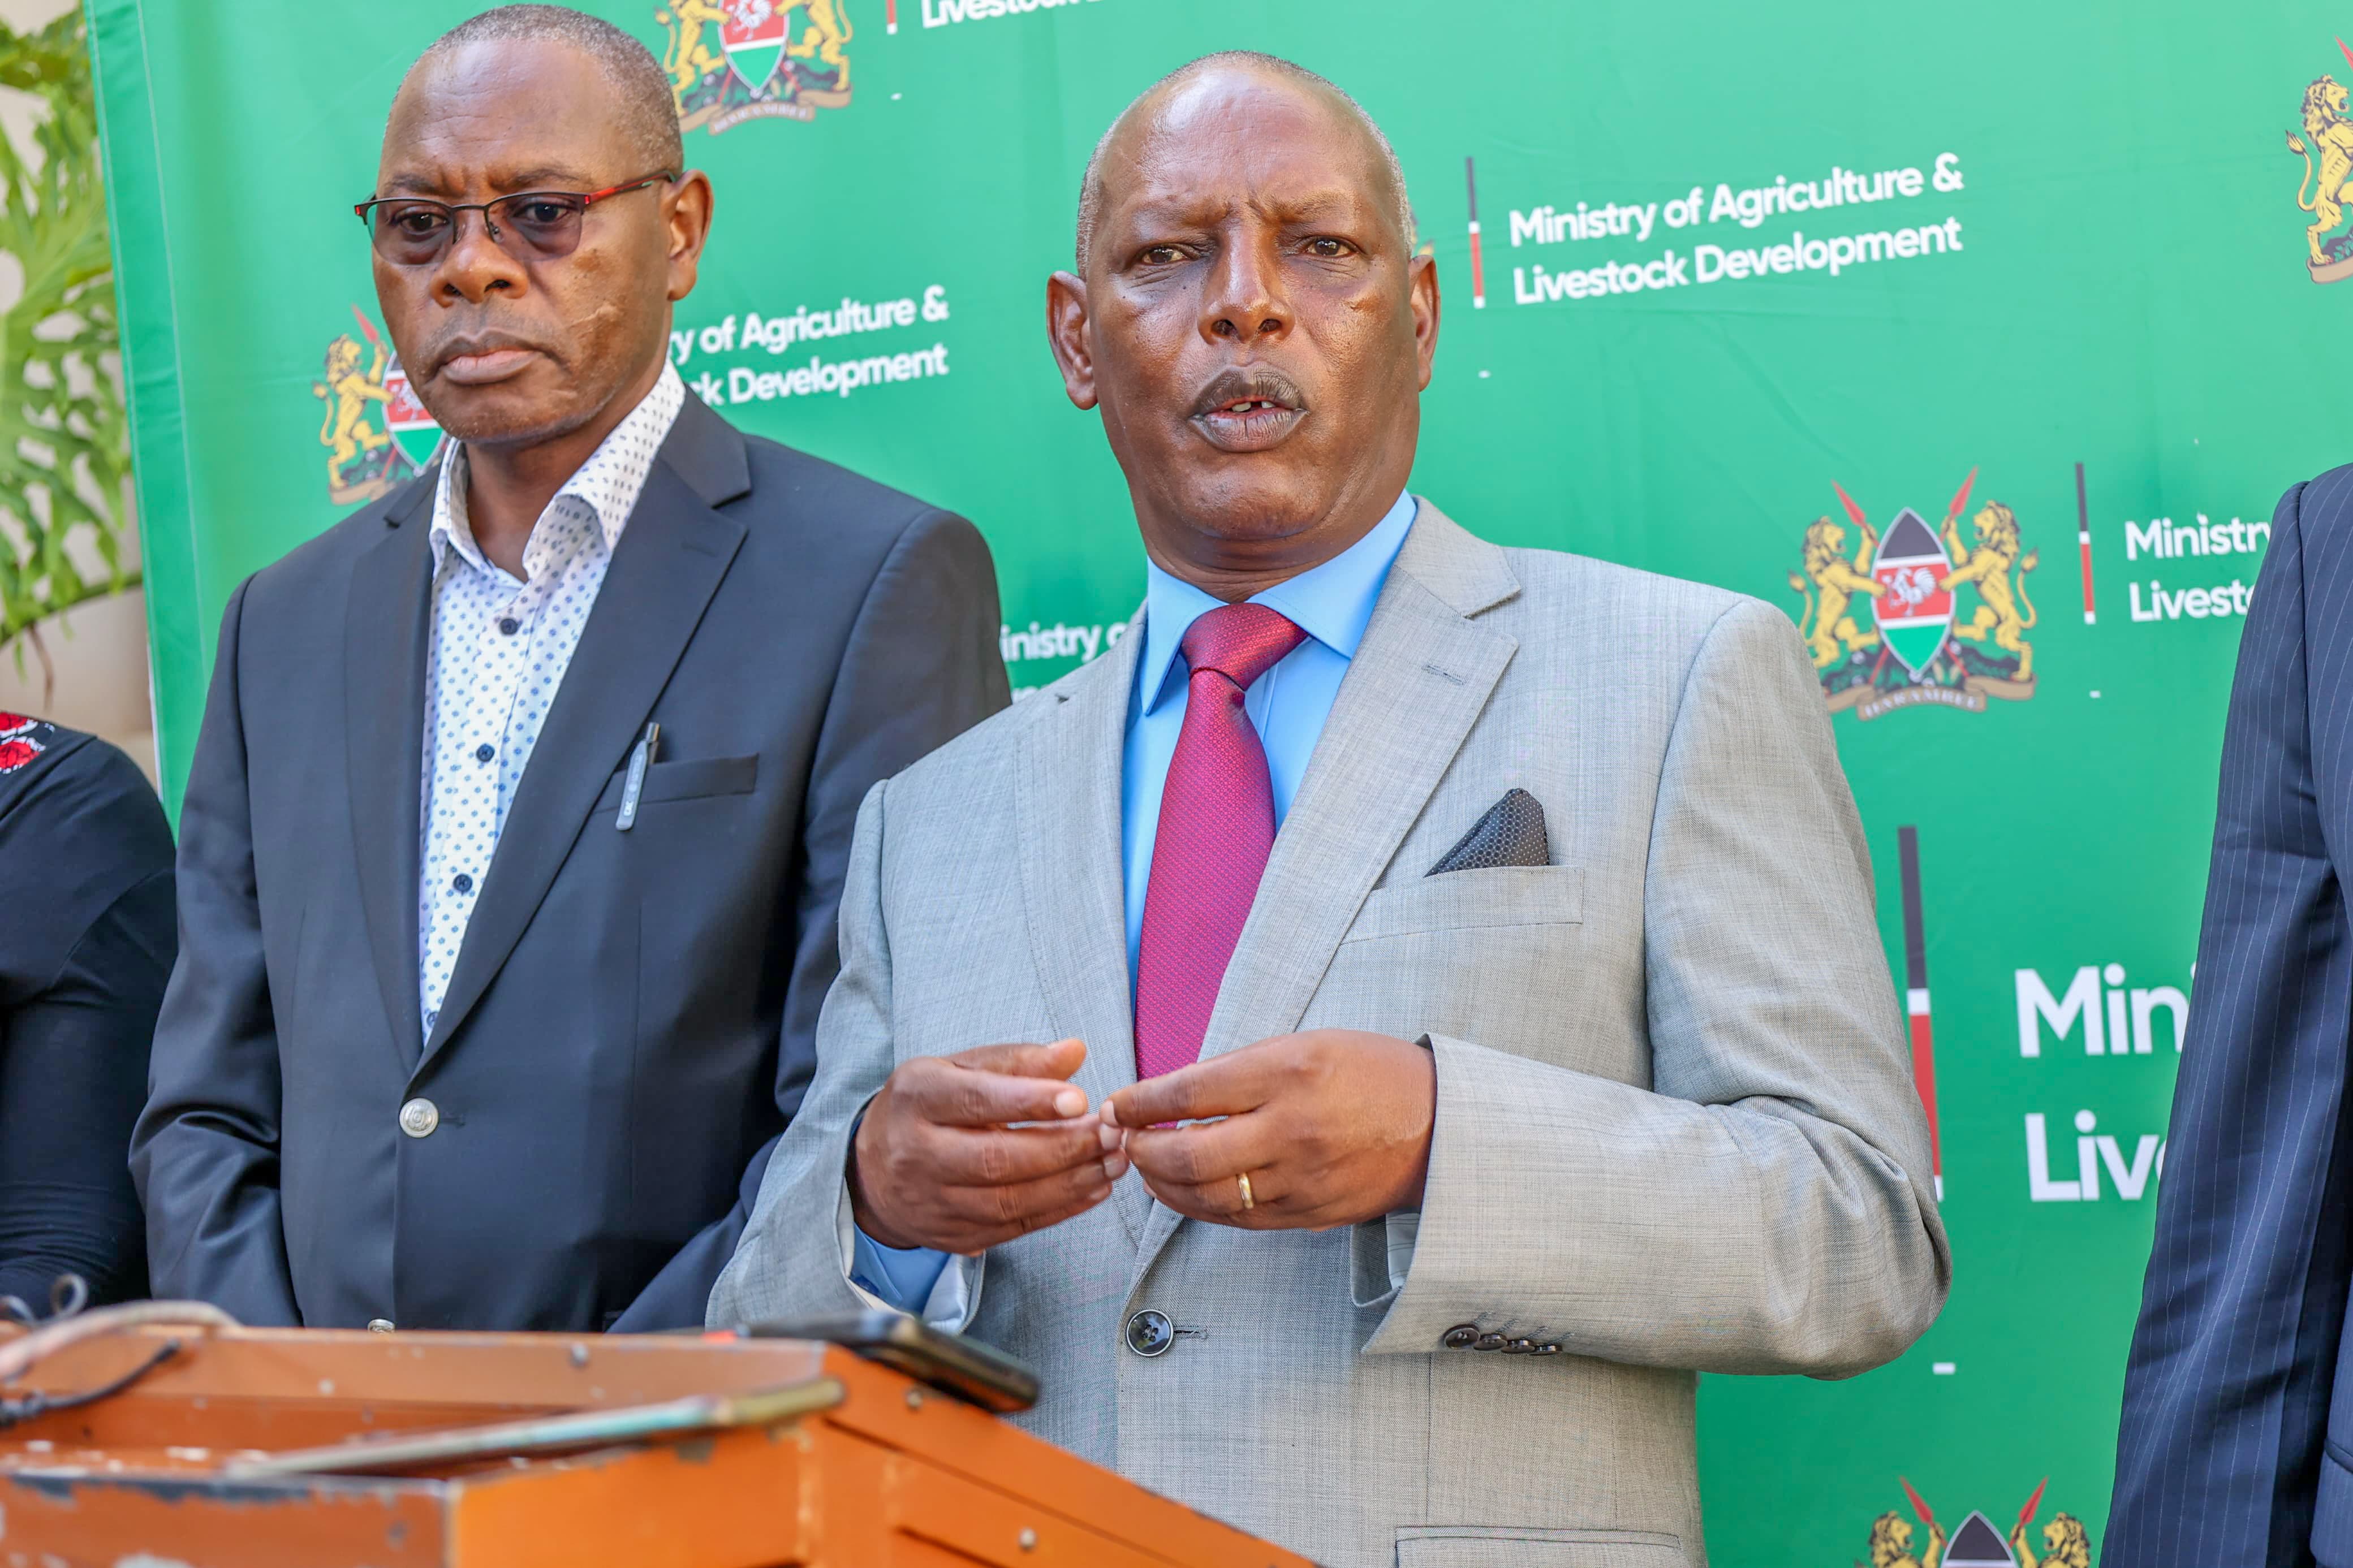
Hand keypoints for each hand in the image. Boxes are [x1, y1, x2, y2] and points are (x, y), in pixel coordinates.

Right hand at [849, 1039, 1126, 1254]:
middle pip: (996, 1158)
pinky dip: (1060, 1210)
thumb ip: (1016, 1061)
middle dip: (1063, 1148)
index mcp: (918, 1097)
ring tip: (1113, 1162)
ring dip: (1071, 1183)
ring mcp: (932, 1201)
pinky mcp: (951, 1236)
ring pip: (1008, 1200)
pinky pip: (1013, 1227)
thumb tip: (1074, 1051)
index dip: (1029, 1101)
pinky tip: (1093, 1189)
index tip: (1079, 1100)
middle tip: (1111, 1134)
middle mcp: (917, 1153)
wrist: (872, 1172)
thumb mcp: (957, 1068)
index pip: (976, 1101)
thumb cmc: (927, 1108)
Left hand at [1105, 1030, 1434, 1229]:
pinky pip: (1236, 1218)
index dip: (1141, 1102)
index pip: (1190, 1092)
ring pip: (1206, 1195)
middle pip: (1189, 1154)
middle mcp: (1291, 1129)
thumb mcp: (1305, 1044)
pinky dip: (1198, 1207)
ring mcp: (1300, 1179)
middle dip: (1142, 1151)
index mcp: (1288, 1073)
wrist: (1439, 1126)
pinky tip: (1182, 1191)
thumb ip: (1238, 1070)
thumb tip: (1170, 1094)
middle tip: (1126, 1141)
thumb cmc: (1370, 1073)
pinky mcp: (1308, 1214)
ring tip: (1146, 1168)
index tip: (1118, 1104)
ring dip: (1162, 1184)